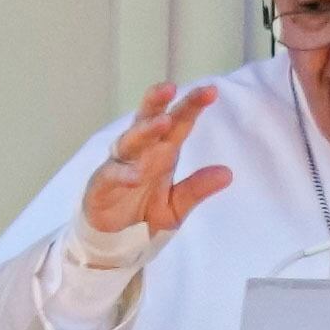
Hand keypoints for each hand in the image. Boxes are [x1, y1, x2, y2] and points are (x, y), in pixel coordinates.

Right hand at [82, 82, 232, 233]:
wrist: (116, 242)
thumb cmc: (145, 215)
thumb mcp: (177, 206)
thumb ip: (197, 189)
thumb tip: (228, 173)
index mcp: (163, 153)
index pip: (179, 123)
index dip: (192, 106)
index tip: (210, 90)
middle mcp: (141, 154)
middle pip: (149, 121)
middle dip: (158, 103)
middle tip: (170, 86)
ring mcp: (119, 166)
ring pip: (130, 142)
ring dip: (144, 131)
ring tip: (162, 122)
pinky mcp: (101, 185)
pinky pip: (111, 175)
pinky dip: (122, 174)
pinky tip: (135, 176)